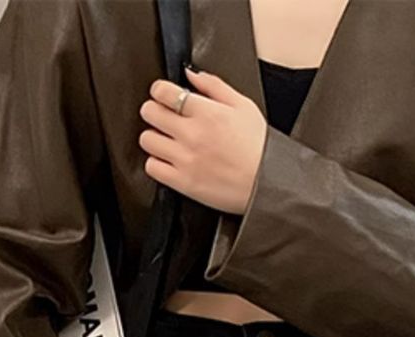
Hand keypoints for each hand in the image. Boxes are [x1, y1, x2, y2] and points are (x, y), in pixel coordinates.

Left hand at [139, 66, 266, 215]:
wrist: (267, 184)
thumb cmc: (259, 148)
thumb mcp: (243, 106)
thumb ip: (214, 85)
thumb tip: (191, 74)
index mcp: (206, 112)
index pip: (164, 92)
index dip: (159, 90)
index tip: (162, 94)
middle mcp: (192, 134)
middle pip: (150, 113)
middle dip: (153, 110)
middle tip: (162, 115)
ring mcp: (185, 159)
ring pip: (147, 140)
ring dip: (153, 137)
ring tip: (165, 139)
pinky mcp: (183, 182)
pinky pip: (152, 168)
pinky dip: (156, 163)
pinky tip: (168, 160)